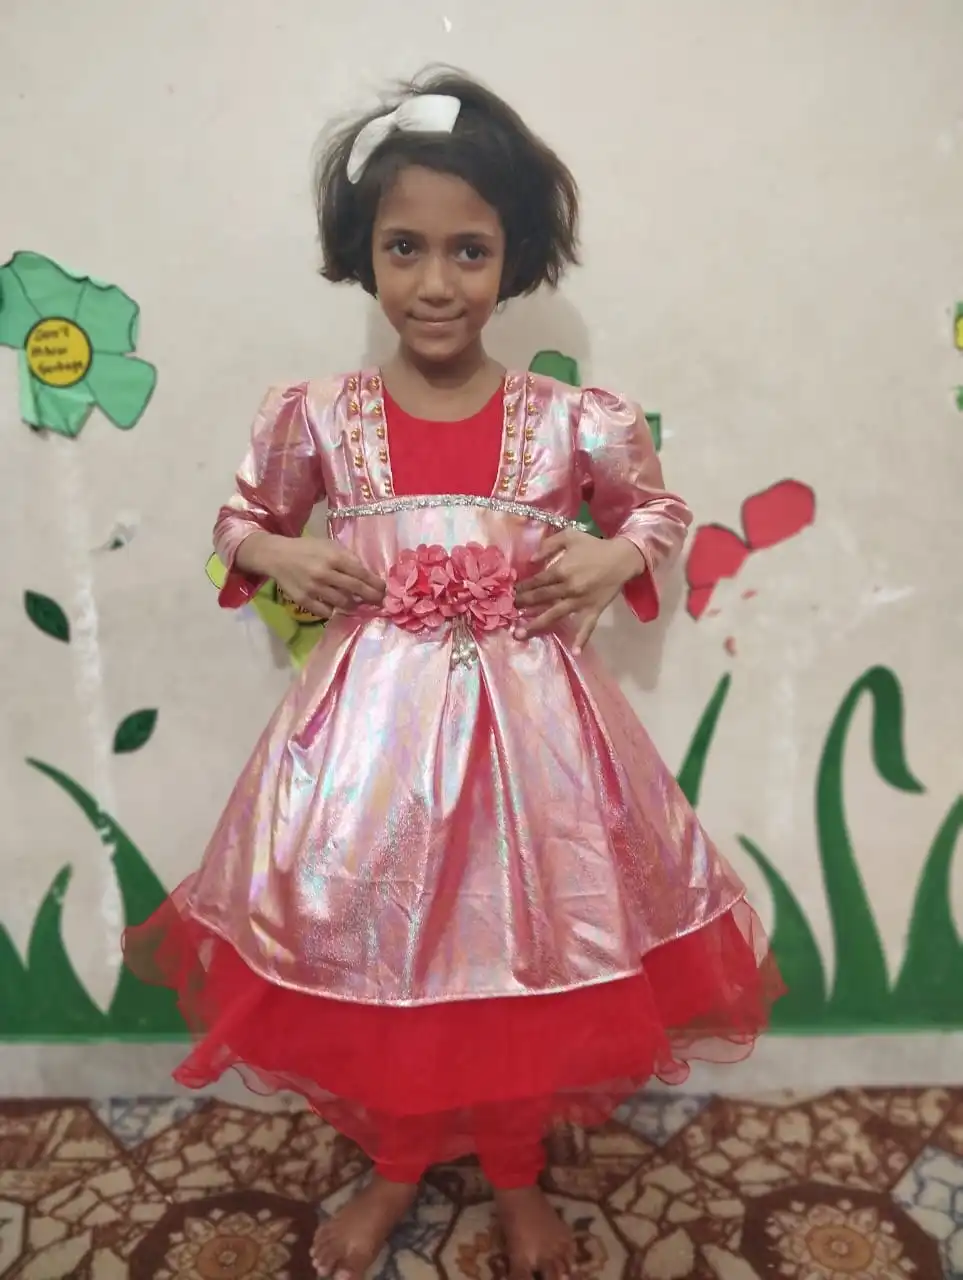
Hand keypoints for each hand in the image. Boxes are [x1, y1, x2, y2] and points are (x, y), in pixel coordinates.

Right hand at [265, 536, 384, 619]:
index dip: (376, 584)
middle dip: (372, 598)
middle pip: (356, 590)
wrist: (276, 556)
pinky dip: (333, 610)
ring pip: (343, 603)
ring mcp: (314, 588)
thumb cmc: (306, 549)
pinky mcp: (304, 600)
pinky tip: (335, 607)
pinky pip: (326, 611)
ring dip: (353, 605)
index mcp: (334, 557)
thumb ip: (347, 557)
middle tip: (379, 602)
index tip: (384, 590)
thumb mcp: (328, 545)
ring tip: (357, 604)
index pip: (361, 574)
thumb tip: (367, 573)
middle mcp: (325, 573)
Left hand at [514, 531, 644, 652]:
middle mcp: (568, 588)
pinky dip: (582, 639)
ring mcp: (580, 601)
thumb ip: (549, 545)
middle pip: (540, 599)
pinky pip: (587, 626)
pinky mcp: (594, 609)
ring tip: (519, 634)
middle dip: (522, 605)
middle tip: (506, 613)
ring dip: (536, 624)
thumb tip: (531, 560)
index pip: (536, 582)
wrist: (622, 557)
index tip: (509, 594)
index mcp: (561, 570)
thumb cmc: (595, 546)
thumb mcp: (570, 536)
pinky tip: (575, 652)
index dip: (521, 588)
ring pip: (554, 614)